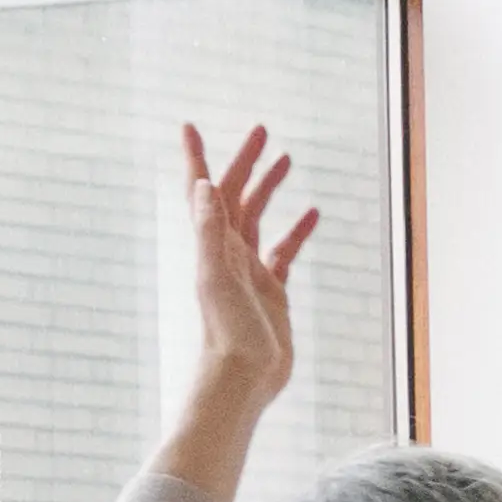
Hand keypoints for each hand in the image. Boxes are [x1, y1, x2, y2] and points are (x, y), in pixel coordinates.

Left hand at [171, 124, 318, 475]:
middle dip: (246, 161)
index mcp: (212, 243)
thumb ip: (208, 231)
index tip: (189, 126)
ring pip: (259, 217)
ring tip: (286, 160)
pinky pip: (284, 250)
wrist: (242, 375)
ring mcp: (250, 268)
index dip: (197, 158)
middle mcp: (227, 251)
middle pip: (236, 195)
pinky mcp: (272, 288)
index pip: (204, 191)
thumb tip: (205, 184)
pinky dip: (297, 229)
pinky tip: (312, 215)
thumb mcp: (215, 276)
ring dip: (269, 187)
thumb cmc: (226, 330)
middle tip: (262, 131)